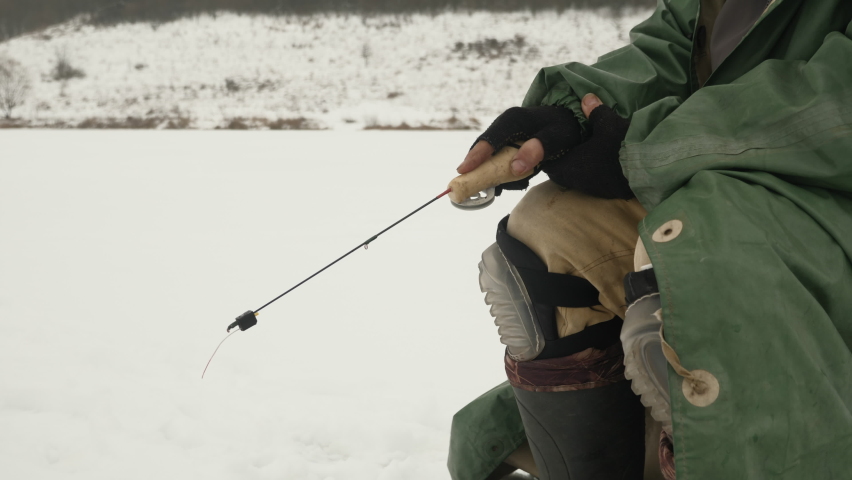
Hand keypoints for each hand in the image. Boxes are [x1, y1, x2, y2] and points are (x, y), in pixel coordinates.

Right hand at [457, 106, 582, 185]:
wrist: (567, 120)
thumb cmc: (562, 128)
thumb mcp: (557, 137)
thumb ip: (538, 149)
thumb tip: (515, 167)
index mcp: (514, 120)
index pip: (490, 138)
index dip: (476, 155)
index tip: (463, 170)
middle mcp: (504, 124)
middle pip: (483, 146)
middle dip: (475, 166)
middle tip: (466, 184)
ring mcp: (503, 132)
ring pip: (487, 153)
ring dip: (486, 169)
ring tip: (489, 183)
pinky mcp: (505, 141)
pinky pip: (495, 156)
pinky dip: (495, 169)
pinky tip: (502, 178)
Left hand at [540, 94, 633, 199]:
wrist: (650, 170)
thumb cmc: (624, 147)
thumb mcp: (609, 124)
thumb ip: (594, 111)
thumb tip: (586, 97)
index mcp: (570, 166)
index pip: (547, 163)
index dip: (548, 152)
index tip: (552, 141)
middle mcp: (577, 181)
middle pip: (559, 171)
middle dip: (561, 158)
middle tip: (566, 143)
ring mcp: (591, 189)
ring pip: (574, 177)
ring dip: (575, 165)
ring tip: (581, 149)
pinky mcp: (605, 192)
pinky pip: (589, 181)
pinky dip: (589, 171)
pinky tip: (597, 159)